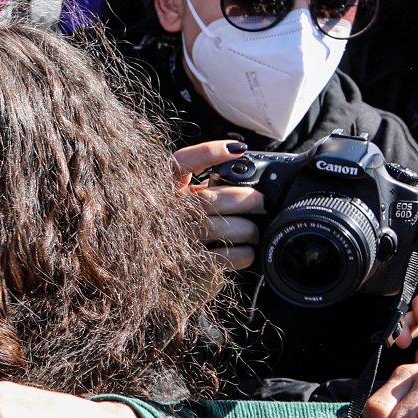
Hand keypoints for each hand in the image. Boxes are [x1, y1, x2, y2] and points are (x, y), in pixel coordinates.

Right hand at [174, 140, 262, 268]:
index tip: (237, 150)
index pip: (179, 163)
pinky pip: (221, 257)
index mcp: (164, 189)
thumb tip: (240, 165)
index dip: (207, 153)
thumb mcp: (180, 198)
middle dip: (244, 199)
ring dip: (246, 229)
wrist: (156, 267)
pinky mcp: (186, 263)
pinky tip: (248, 251)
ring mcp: (174, 237)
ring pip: (217, 227)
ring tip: (255, 230)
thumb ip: (197, 184)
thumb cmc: (177, 226)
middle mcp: (165, 211)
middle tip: (261, 203)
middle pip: (209, 198)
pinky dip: (241, 254)